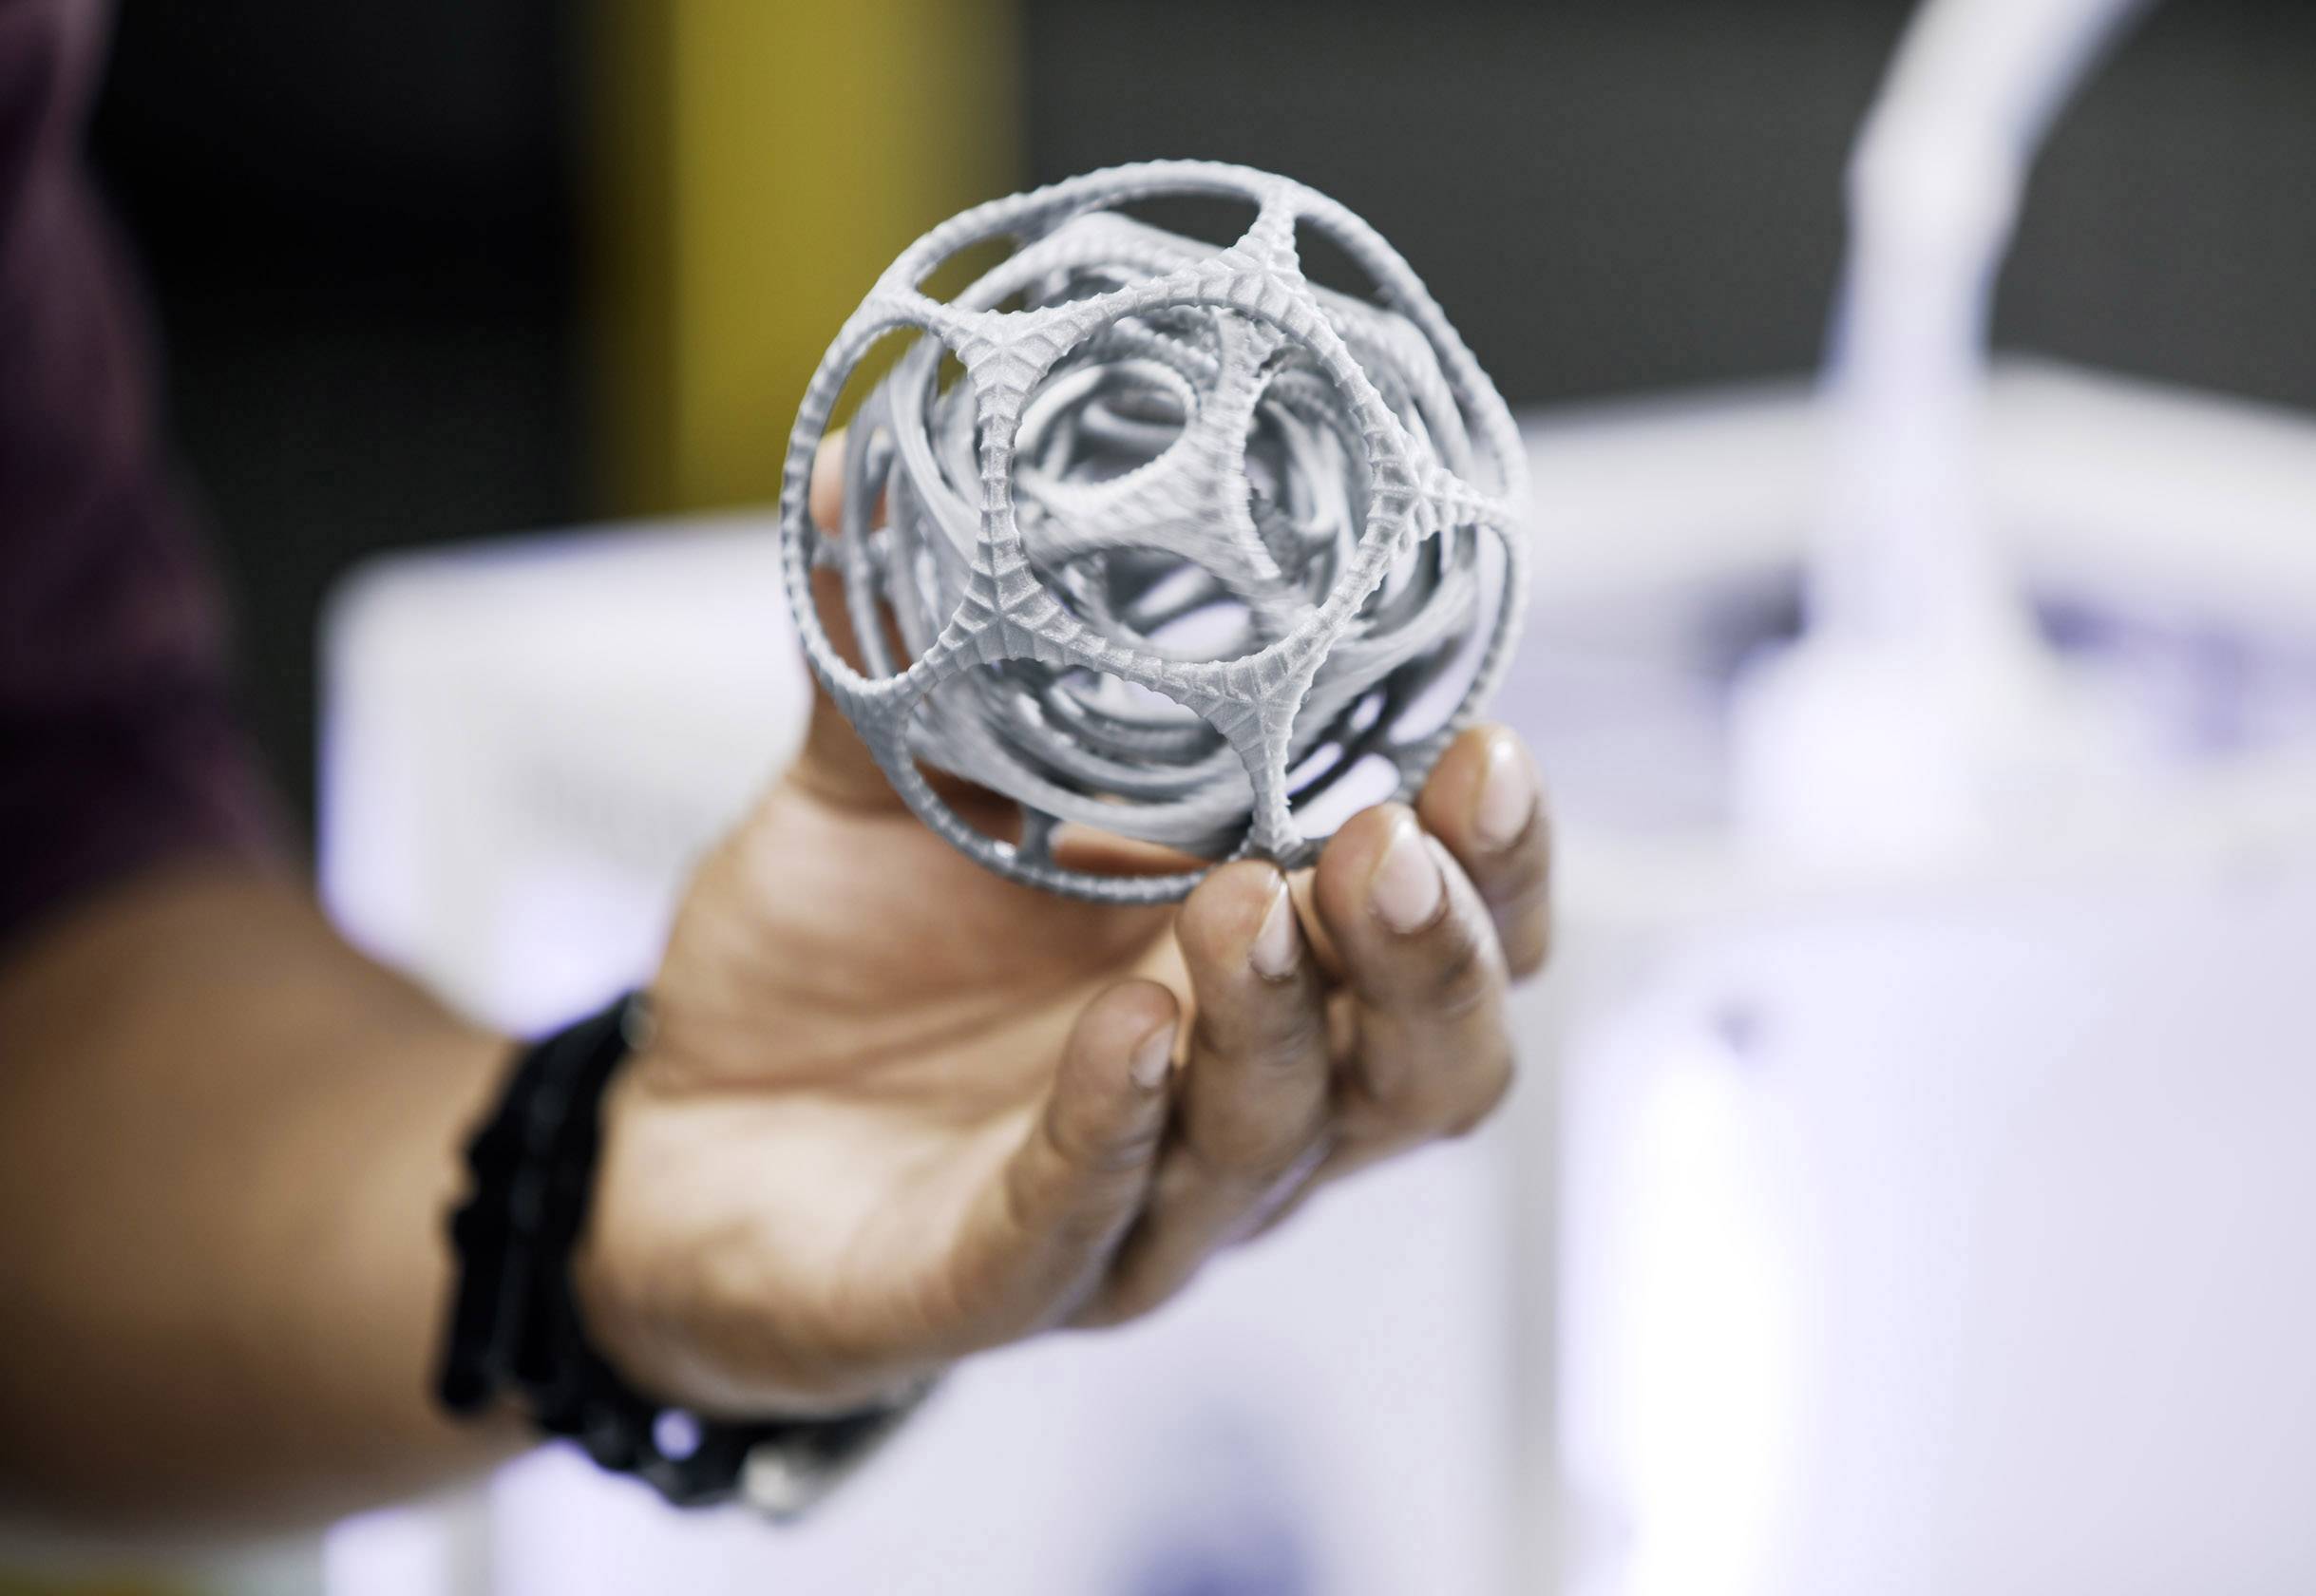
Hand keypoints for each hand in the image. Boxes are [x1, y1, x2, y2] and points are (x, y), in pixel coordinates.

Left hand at [574, 444, 1552, 1416]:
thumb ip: (907, 645)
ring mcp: (1137, 1205)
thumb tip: (876, 456)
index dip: (1499, 862)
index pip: (1449, 936)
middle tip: (1397, 839)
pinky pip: (1088, 1217)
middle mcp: (1237, 1100)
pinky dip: (1121, 1125)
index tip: (1487, 745)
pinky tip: (1131, 1031)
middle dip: (1438, 953)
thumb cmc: (835, 967)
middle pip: (1429, 1065)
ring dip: (1287, 1025)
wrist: (675, 1134)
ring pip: (1284, 1143)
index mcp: (1258, 970)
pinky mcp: (1000, 1279)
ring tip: (1249, 903)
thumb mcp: (878, 785)